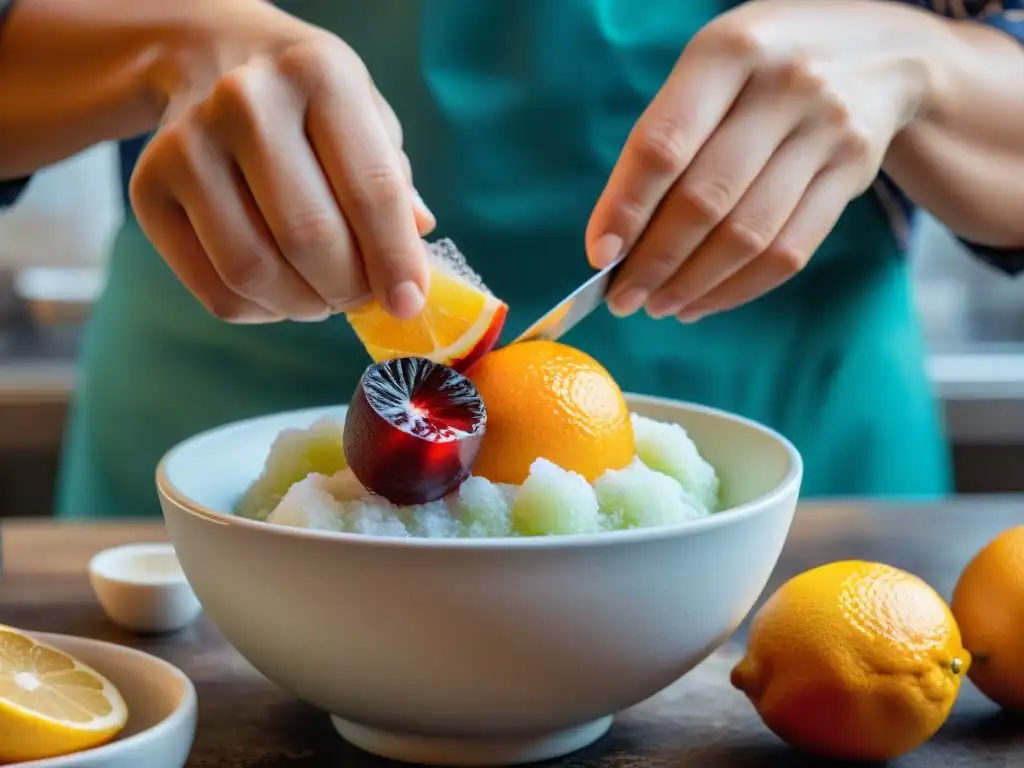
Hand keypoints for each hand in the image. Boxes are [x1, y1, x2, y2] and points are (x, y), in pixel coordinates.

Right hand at [130, 1, 433, 322]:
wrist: (212, 59)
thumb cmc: (308, 104)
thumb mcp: (365, 118)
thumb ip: (393, 183)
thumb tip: (416, 249)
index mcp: (318, 74)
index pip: (370, 190)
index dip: (395, 260)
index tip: (407, 303)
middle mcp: (245, 100)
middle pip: (308, 238)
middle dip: (347, 289)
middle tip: (361, 297)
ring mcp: (186, 143)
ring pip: (254, 271)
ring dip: (303, 306)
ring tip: (323, 296)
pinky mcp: (147, 187)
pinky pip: (215, 289)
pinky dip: (259, 310)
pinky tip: (279, 292)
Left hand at [587, 0, 941, 321]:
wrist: (882, 50)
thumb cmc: (762, 69)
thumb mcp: (712, 68)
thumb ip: (667, 138)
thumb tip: (616, 239)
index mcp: (729, 51)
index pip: (664, 145)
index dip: (626, 209)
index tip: (599, 256)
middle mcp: (785, 86)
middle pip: (706, 199)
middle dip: (655, 262)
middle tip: (623, 297)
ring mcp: (828, 130)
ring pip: (749, 235)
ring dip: (694, 284)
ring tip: (659, 305)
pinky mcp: (854, 173)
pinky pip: (790, 251)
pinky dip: (738, 289)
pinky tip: (703, 302)